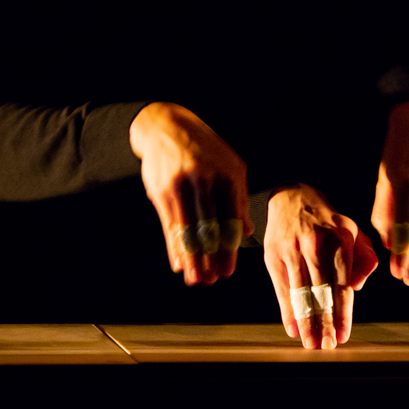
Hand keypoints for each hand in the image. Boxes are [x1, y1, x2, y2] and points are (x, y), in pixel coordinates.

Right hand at [129, 102, 252, 285]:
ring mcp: (182, 184)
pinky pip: (170, 224)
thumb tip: (247, 233)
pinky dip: (173, 245)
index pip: (231, 218)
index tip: (228, 271)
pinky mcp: (162, 189)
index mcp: (229, 175)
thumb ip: (239, 199)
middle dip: (211, 258)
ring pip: (188, 228)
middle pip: (209, 227)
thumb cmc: (206, 152)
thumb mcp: (231, 167)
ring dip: (191, 258)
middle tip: (212, 281)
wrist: (167, 127)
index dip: (229, 248)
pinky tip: (177, 262)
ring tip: (195, 279)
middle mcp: (206, 179)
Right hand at [263, 184, 378, 348]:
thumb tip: (356, 288)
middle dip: (324, 322)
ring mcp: (292, 250)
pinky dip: (287, 311)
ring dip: (306, 322)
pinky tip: (293, 329)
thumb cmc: (328, 223)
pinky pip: (282, 289)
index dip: (343, 313)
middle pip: (320, 292)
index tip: (343, 335)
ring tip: (310, 343)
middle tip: (327, 345)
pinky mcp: (273, 255)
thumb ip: (365, 259)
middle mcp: (315, 245)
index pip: (342, 285)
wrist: (293, 198)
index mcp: (340, 240)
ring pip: (300, 293)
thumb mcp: (354, 232)